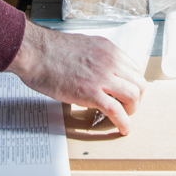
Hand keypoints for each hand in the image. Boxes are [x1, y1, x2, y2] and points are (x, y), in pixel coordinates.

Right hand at [5, 20, 147, 134]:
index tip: (127, 92)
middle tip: (127, 106)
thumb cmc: (50, 50)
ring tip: (123, 116)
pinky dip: (123, 123)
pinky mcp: (91, 93)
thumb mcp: (82, 46)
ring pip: (133, 96)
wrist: (36, 53)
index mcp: (108, 49)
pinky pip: (116, 110)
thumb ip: (96, 57)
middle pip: (139, 83)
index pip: (134, 68)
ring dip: (131, 110)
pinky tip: (123, 129)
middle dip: (136, 98)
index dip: (133, 84)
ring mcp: (102, 77)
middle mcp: (109, 61)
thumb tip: (99, 70)